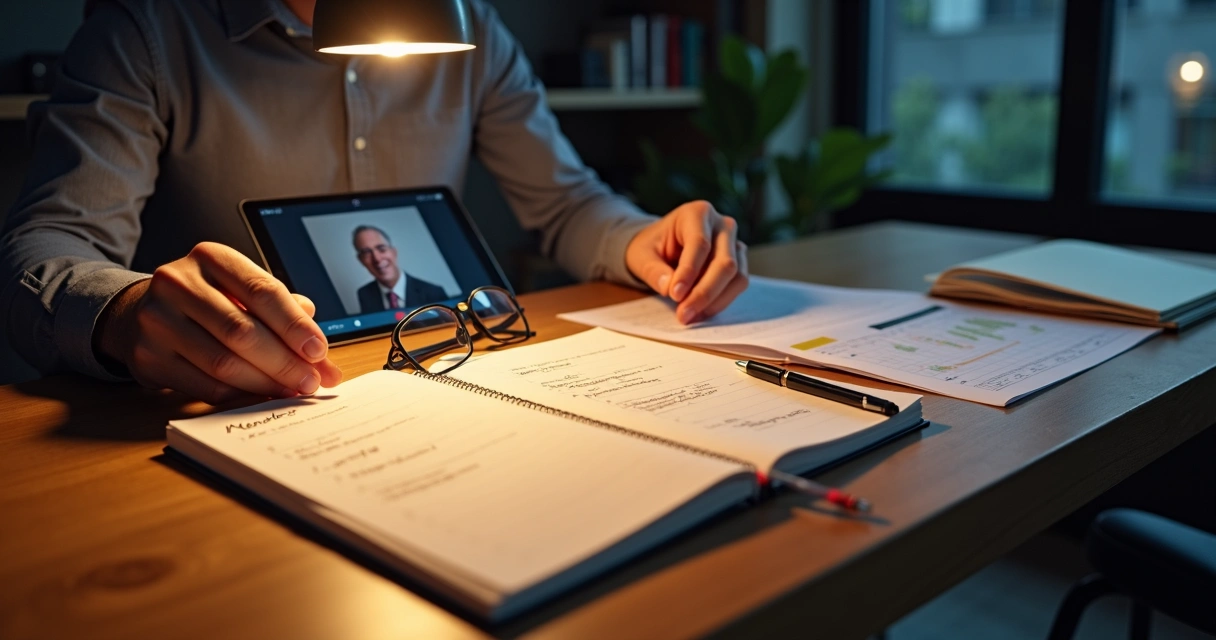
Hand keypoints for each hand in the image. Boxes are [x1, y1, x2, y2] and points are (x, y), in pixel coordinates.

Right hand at [96, 242, 342, 403]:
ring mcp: (157, 320)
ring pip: (223, 363)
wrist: (139, 313)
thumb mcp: (242, 292)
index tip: (319, 351)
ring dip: (265, 383)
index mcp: (211, 258)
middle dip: (284, 362)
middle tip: (311, 381)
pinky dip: (240, 395)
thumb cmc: (208, 301)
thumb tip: (322, 357)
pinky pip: (204, 385)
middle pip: (242, 331)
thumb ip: (285, 315)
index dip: (294, 325)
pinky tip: (262, 396)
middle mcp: (178, 283)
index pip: (262, 291)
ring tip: (292, 391)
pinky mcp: (147, 357)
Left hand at [625, 200, 748, 323]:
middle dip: (704, 292)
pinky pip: (737, 284)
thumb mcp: (642, 256)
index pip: (700, 244)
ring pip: (736, 276)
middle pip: (724, 262)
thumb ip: (653, 270)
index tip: (674, 295)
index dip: (689, 272)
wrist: (663, 245)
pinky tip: (700, 311)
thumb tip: (669, 288)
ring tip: (689, 315)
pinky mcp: (738, 261)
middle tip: (683, 315)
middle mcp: (722, 224)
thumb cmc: (652, 246)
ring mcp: (734, 243)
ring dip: (714, 301)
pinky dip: (720, 301)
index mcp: (697, 213)